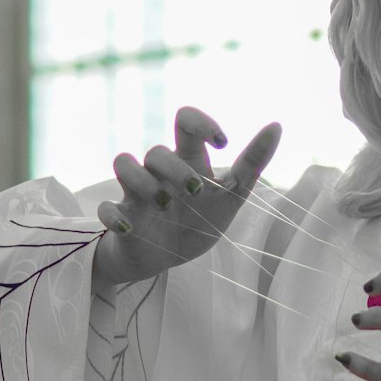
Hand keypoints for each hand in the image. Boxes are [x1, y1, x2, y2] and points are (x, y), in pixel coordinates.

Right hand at [93, 105, 281, 284]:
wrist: (165, 260)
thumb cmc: (198, 222)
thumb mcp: (230, 196)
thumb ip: (252, 164)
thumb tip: (277, 126)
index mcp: (186, 162)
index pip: (185, 120)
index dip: (201, 122)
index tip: (222, 143)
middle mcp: (158, 173)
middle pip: (156, 150)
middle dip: (176, 169)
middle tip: (196, 192)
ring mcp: (135, 194)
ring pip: (123, 163)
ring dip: (142, 182)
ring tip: (164, 205)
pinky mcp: (119, 219)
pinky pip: (104, 209)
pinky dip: (114, 216)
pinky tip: (130, 228)